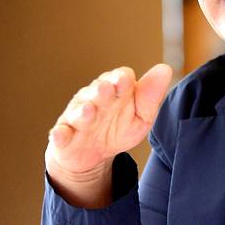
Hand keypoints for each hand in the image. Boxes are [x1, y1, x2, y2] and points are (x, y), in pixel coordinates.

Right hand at [45, 63, 171, 206]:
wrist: (93, 156)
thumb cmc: (118, 128)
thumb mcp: (141, 115)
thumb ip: (150, 95)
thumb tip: (165, 69)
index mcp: (115, 90)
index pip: (120, 78)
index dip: (122, 79)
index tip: (125, 80)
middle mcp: (94, 98)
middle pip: (98, 91)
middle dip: (102, 90)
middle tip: (106, 88)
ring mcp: (77, 117)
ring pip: (79, 111)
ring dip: (84, 111)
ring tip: (89, 111)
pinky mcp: (64, 136)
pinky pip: (60, 134)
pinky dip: (60, 134)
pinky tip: (60, 135)